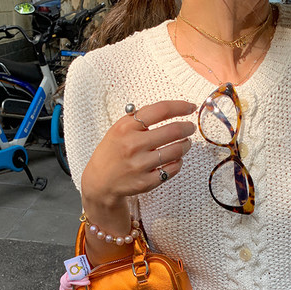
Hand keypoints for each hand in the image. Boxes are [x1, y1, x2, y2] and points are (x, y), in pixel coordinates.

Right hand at [82, 99, 196, 206]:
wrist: (100, 181)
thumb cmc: (113, 152)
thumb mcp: (119, 129)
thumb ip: (139, 118)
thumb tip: (169, 108)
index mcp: (126, 127)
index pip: (161, 110)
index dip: (180, 107)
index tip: (190, 107)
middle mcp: (133, 145)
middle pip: (173, 131)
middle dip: (187, 128)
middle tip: (190, 128)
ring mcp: (140, 165)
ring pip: (176, 151)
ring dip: (185, 145)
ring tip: (185, 143)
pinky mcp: (146, 182)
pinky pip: (172, 170)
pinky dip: (178, 163)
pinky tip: (176, 159)